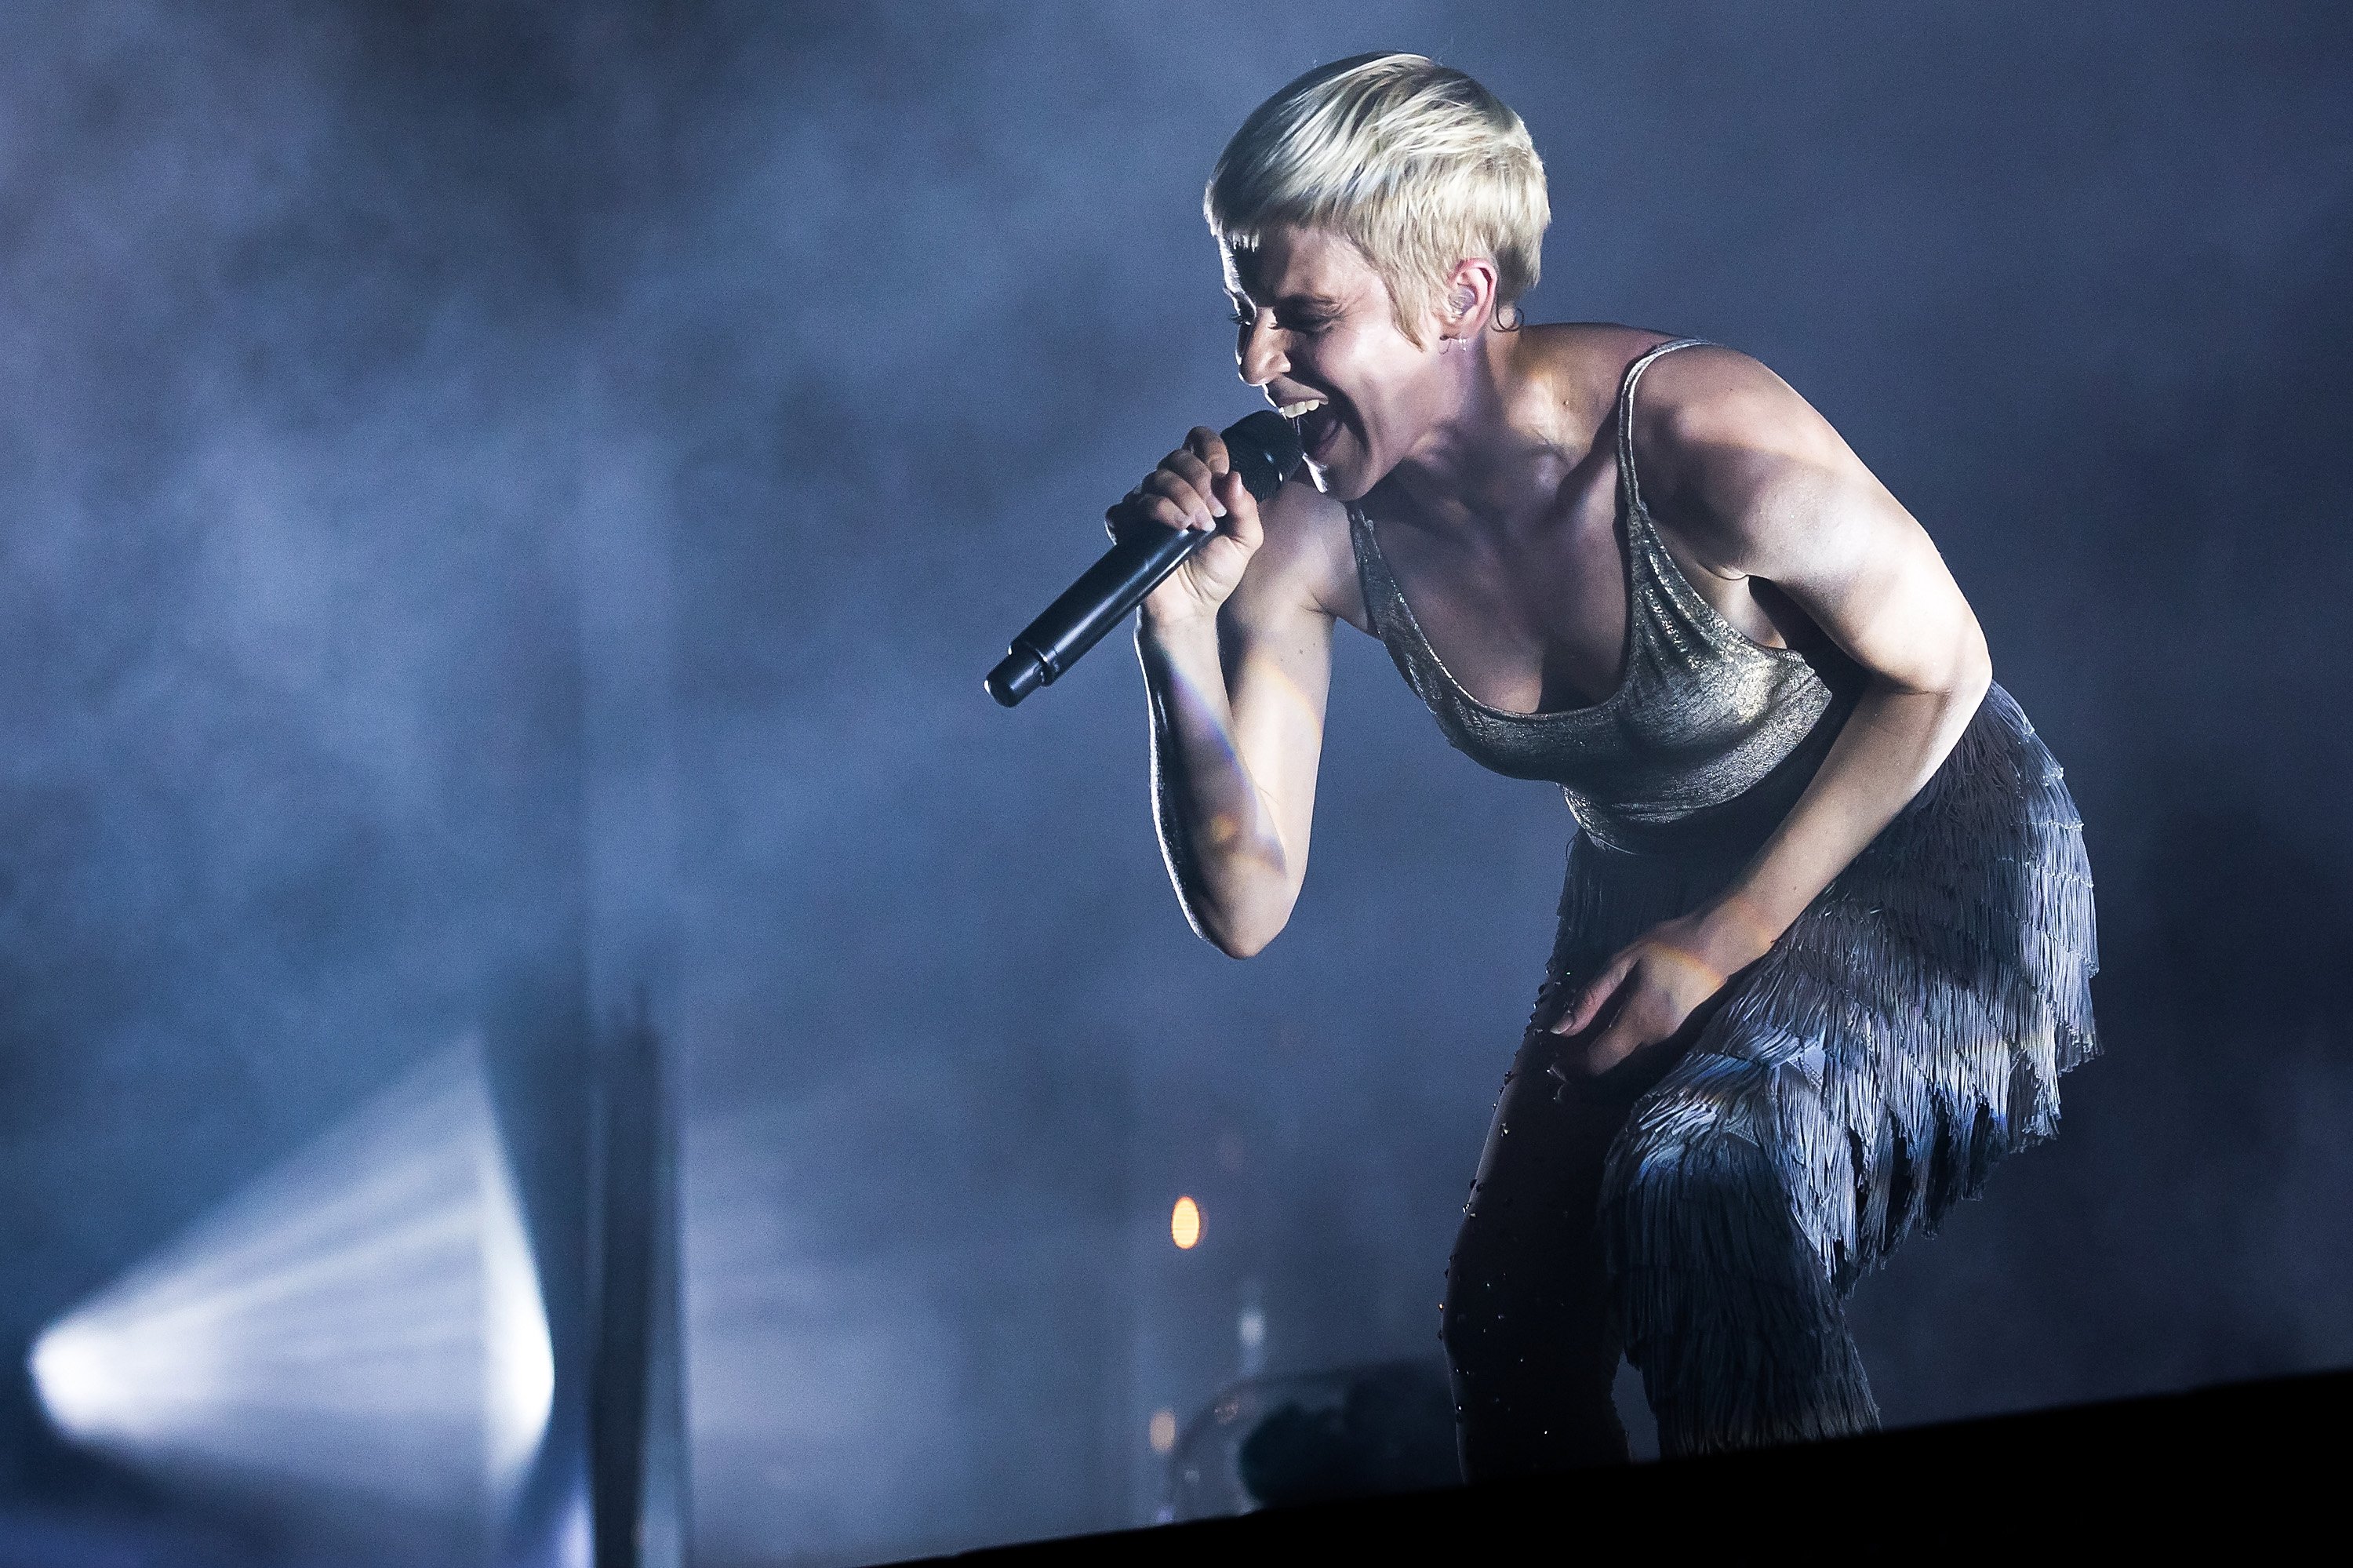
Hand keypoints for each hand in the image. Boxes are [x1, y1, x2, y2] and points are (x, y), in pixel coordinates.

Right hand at [1106, 427, 1263, 626]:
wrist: (1191, 609)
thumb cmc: (1215, 575)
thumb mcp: (1245, 541)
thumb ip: (1246, 508)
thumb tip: (1233, 476)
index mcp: (1200, 485)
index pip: (1199, 444)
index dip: (1210, 450)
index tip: (1221, 473)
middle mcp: (1171, 489)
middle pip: (1176, 458)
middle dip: (1199, 481)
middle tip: (1213, 514)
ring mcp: (1146, 506)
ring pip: (1155, 479)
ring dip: (1181, 500)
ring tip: (1196, 528)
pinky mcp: (1127, 527)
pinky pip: (1127, 505)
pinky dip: (1152, 512)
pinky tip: (1170, 531)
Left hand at [1546, 899, 1780, 1074]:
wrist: (1718, 947)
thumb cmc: (1667, 948)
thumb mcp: (1621, 963)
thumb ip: (1590, 998)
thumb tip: (1560, 1028)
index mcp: (1639, 1020)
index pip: (1600, 1059)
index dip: (1574, 1069)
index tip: (1555, 1067)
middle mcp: (1658, 1042)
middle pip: (1616, 1078)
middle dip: (1585, 1086)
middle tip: (1560, 1087)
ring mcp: (1675, 1048)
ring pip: (1634, 1080)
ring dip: (1604, 1088)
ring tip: (1579, 1087)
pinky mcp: (1684, 1047)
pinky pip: (1650, 1073)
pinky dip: (1626, 1079)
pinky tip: (1611, 1075)